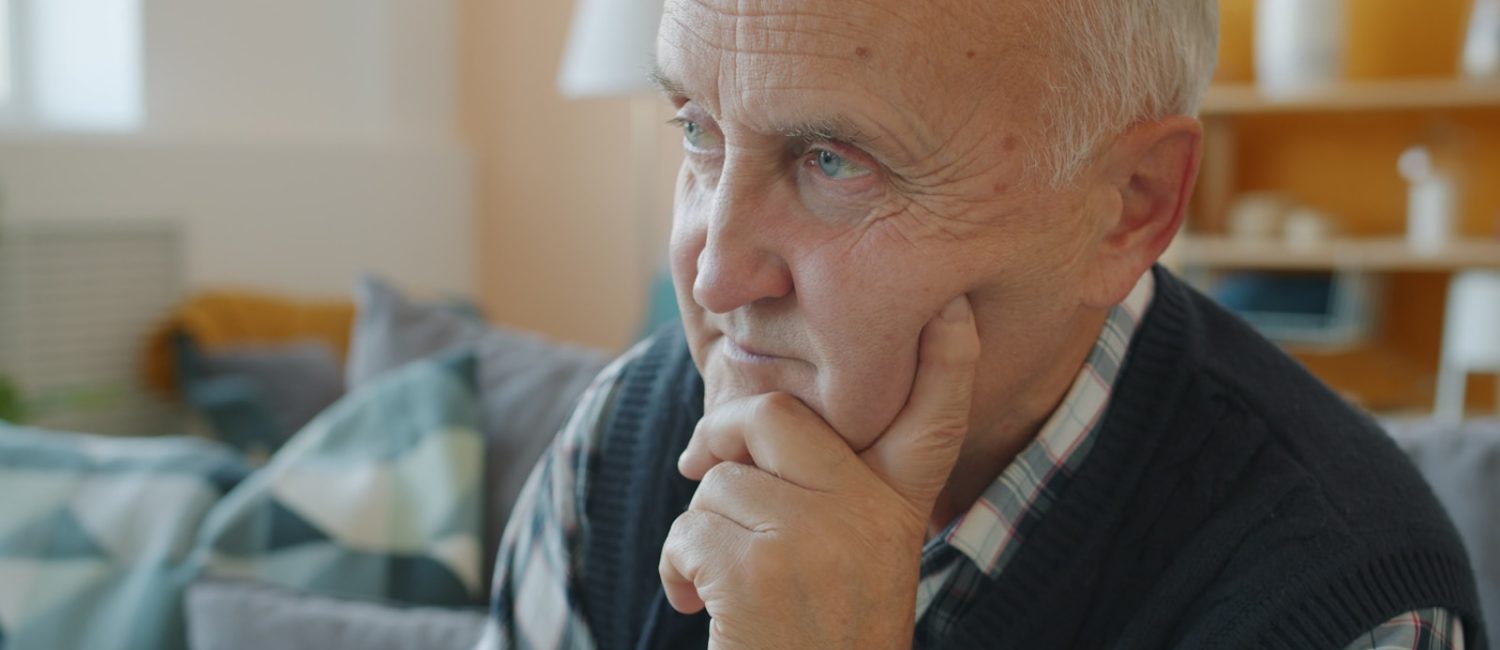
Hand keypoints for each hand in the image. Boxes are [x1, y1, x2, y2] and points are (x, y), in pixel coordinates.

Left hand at [659, 296, 980, 648]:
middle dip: (720, 434)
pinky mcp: (759, 569)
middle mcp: (870, 515)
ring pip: (719, 483)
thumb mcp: (851, 557)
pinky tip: (700, 608)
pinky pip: (688, 528)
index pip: (933, 419)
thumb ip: (826, 490)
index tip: (952, 305)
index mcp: (900, 509)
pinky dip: (677, 569)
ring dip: (698, 531)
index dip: (947, 358)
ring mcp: (817, 538)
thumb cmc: (815, 633)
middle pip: (774, 417)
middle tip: (700, 462)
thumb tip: (734, 417)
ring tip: (723, 583)